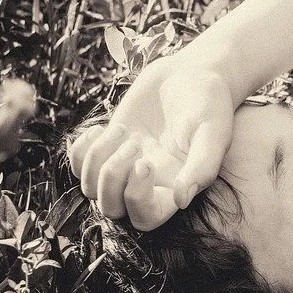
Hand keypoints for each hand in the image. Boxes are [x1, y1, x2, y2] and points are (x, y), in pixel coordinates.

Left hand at [67, 54, 235, 230]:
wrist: (192, 74)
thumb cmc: (209, 104)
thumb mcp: (214, 133)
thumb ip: (202, 168)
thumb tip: (181, 201)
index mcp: (174, 188)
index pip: (146, 219)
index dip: (136, 199)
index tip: (145, 163)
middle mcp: (148, 184)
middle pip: (112, 209)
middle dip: (113, 177)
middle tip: (135, 143)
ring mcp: (125, 166)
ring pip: (91, 188)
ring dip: (98, 160)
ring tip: (123, 132)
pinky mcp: (108, 146)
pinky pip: (78, 164)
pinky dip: (81, 149)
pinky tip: (102, 129)